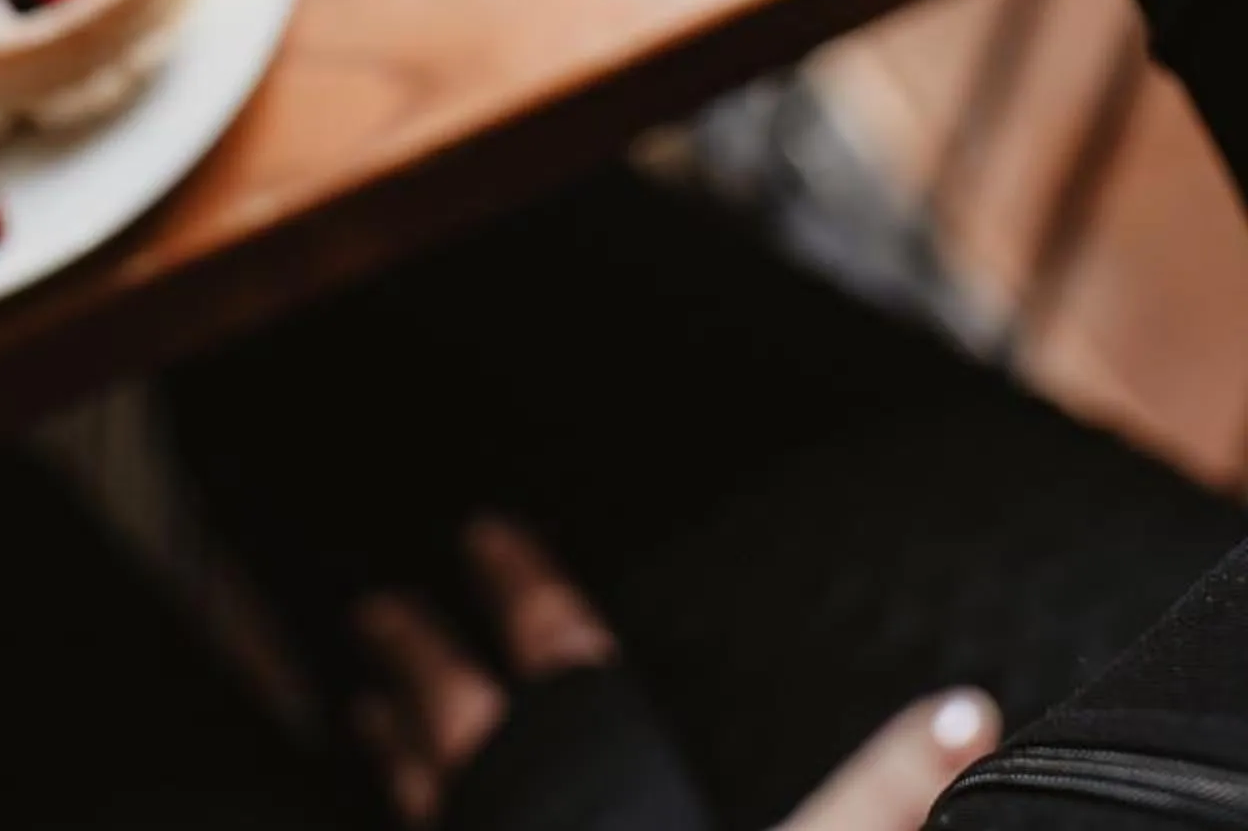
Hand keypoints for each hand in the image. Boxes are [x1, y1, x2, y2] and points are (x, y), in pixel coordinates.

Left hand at [351, 515, 999, 829]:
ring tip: (365, 711)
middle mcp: (529, 821)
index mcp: (601, 781)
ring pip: (424, 796)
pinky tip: (413, 822)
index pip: (559, 661)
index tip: (483, 531)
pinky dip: (417, 825)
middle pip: (454, 716)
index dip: (522, 589)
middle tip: (372, 610)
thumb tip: (968, 712)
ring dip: (397, 748)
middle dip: (416, 658)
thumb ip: (887, 791)